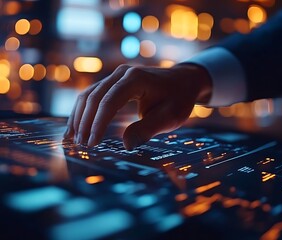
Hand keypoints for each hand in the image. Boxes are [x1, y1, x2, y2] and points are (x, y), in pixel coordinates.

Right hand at [64, 63, 211, 149]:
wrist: (183, 81)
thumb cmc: (178, 99)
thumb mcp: (170, 116)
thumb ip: (148, 129)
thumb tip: (126, 145)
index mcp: (135, 79)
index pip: (109, 102)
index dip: (98, 124)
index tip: (92, 144)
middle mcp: (122, 73)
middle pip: (94, 97)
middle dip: (85, 123)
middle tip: (81, 146)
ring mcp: (117, 76)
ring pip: (89, 95)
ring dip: (79, 117)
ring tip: (71, 139)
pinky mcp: (114, 82)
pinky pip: (93, 95)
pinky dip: (84, 111)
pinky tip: (78, 126)